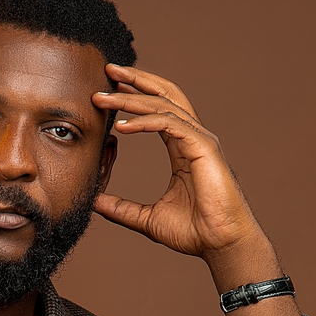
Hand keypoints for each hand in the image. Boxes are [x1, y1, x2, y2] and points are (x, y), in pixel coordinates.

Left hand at [92, 65, 311, 315]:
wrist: (220, 244)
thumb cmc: (194, 232)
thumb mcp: (148, 219)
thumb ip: (122, 209)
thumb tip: (96, 203)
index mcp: (182, 148)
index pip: (158, 110)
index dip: (135, 95)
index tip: (109, 88)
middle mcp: (192, 137)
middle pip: (164, 95)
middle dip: (135, 81)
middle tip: (107, 70)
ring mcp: (199, 140)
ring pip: (164, 106)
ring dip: (132, 98)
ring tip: (103, 96)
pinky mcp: (204, 148)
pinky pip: (170, 124)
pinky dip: (144, 121)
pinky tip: (120, 126)